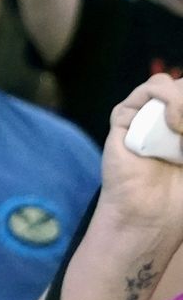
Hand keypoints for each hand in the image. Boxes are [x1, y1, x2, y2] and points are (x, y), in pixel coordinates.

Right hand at [100, 76, 182, 233]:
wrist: (153, 215)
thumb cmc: (182, 194)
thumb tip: (179, 110)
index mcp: (182, 126)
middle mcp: (166, 119)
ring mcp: (145, 118)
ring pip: (165, 84)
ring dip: (180, 101)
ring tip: (180, 129)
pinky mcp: (123, 121)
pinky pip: (142, 95)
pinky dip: (162, 101)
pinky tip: (169, 125)